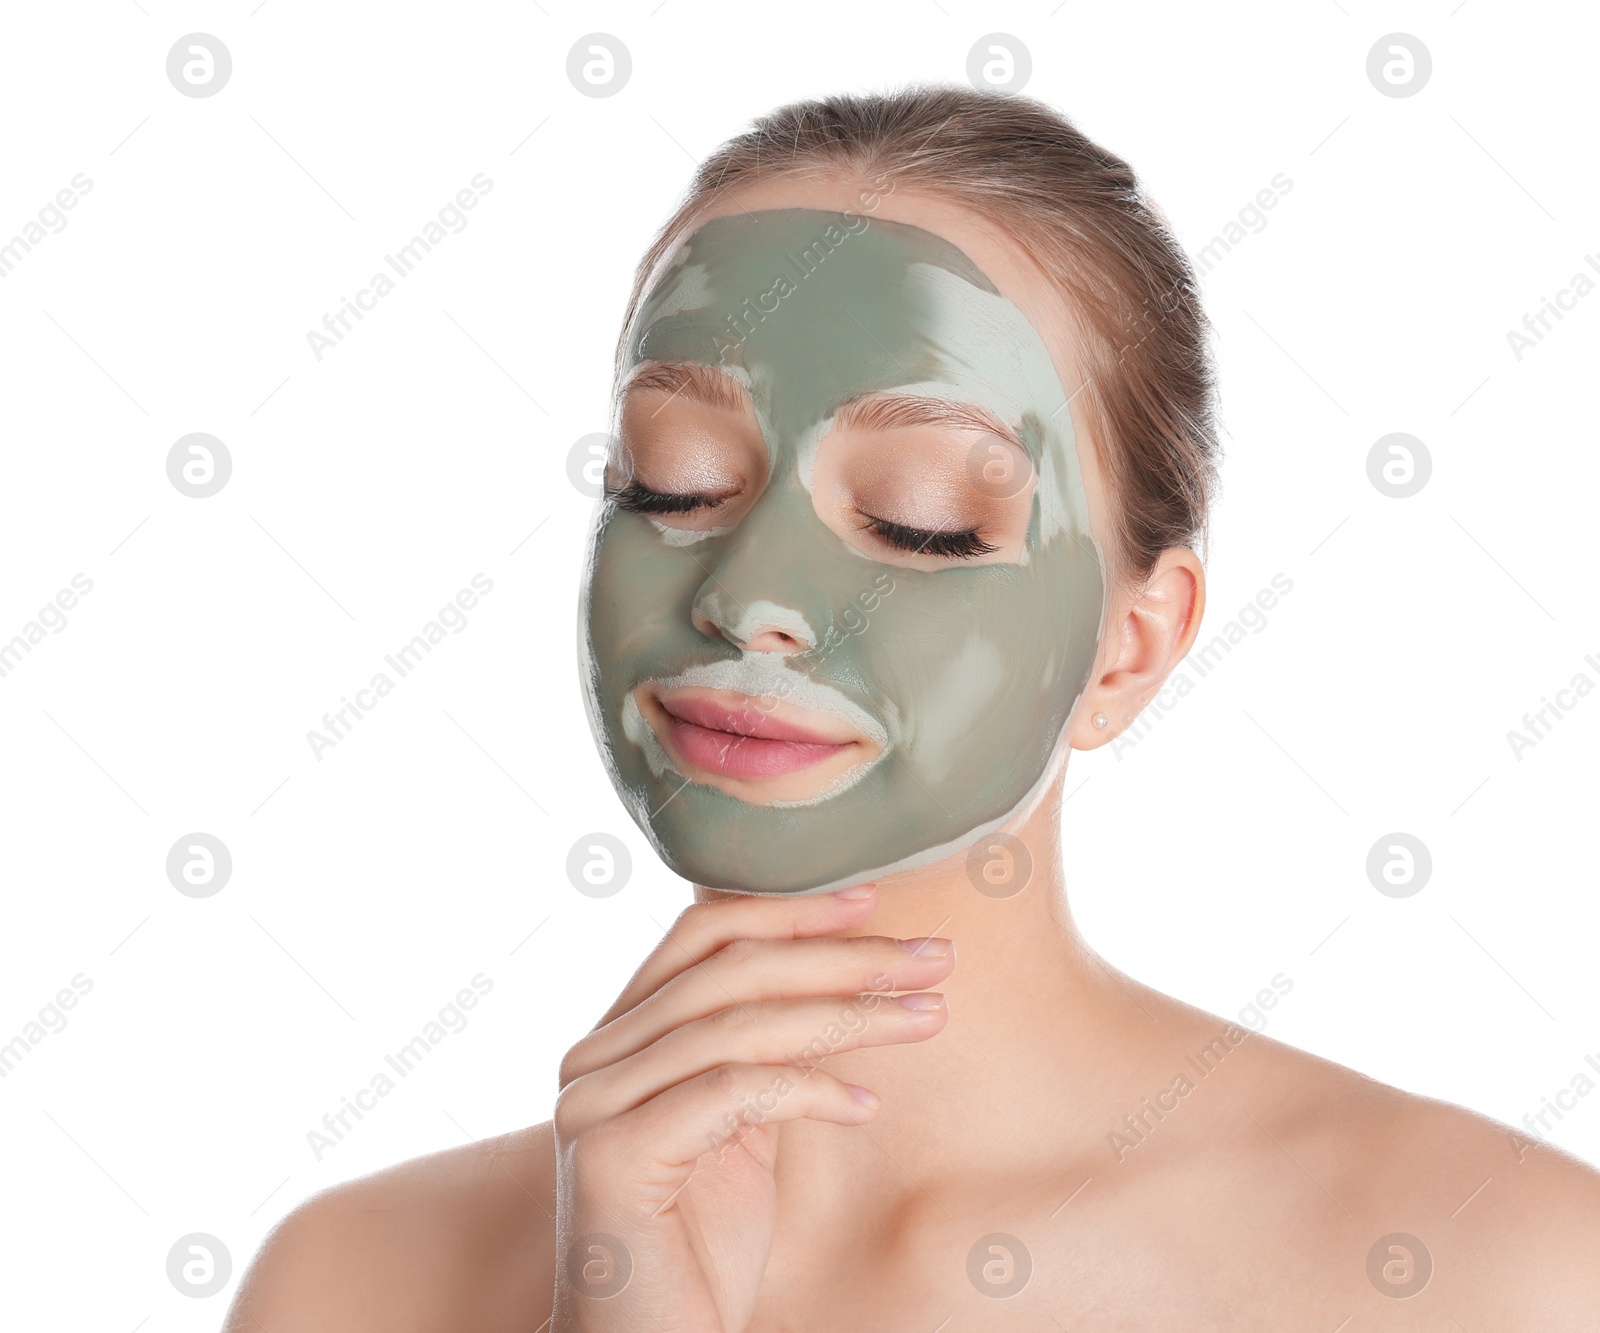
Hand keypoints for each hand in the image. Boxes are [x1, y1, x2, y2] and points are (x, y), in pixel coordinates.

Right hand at [549, 884, 953, 1330]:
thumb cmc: (700, 1249)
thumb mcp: (743, 1128)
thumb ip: (762, 1050)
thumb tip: (842, 968)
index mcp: (620, 1037)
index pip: (700, 936)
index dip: (788, 911)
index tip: (874, 900)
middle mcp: (595, 1057)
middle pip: (729, 968)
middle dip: (841, 954)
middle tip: (933, 957)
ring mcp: (594, 1103)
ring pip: (738, 1024)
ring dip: (849, 1015)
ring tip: (929, 1018)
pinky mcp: (613, 1156)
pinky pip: (732, 1093)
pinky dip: (811, 1090)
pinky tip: (867, 1108)